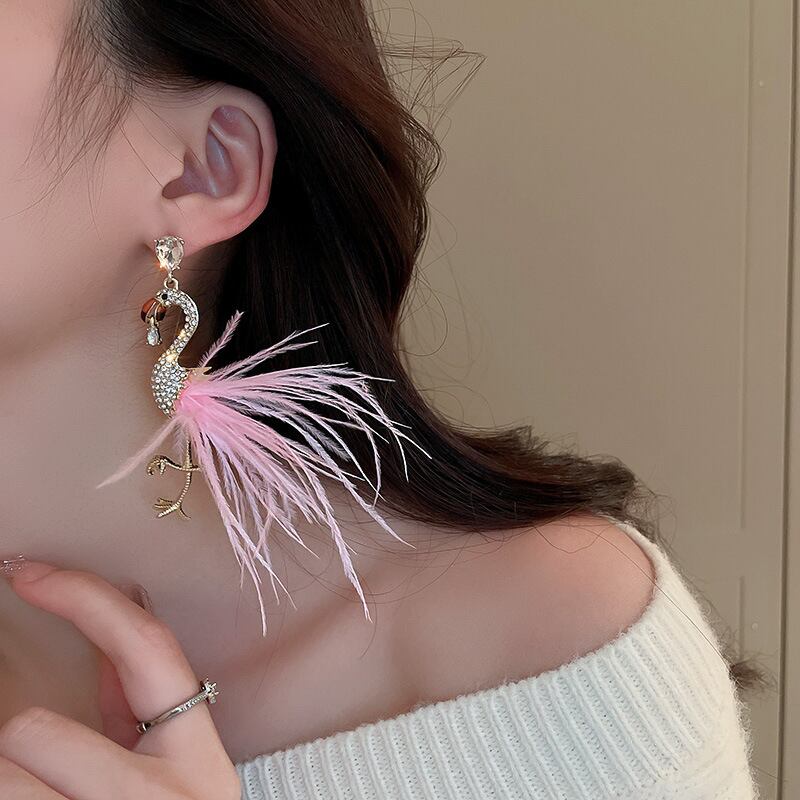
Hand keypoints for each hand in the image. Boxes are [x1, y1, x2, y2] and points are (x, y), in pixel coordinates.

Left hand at [0, 562, 239, 798]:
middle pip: (33, 730)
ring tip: (42, 789)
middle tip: (41, 773)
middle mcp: (159, 795)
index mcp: (197, 757)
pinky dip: (10, 793)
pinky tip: (41, 796)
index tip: (30, 575)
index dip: (86, 599)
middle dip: (21, 742)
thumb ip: (132, 704)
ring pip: (2, 775)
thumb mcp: (168, 765)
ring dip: (8, 776)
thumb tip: (100, 638)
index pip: (146, 649)